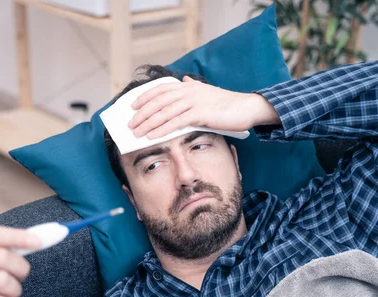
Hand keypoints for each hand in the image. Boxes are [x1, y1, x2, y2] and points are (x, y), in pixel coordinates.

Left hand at [128, 76, 279, 138]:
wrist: (247, 108)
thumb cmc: (228, 104)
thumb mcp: (208, 92)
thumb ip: (194, 87)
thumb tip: (184, 80)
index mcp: (189, 86)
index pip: (161, 89)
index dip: (145, 97)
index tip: (132, 106)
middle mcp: (189, 91)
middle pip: (158, 101)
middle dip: (142, 113)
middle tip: (130, 124)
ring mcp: (194, 101)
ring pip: (164, 112)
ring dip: (148, 123)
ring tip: (137, 133)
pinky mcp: (200, 114)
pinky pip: (176, 122)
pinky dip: (162, 129)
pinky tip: (153, 136)